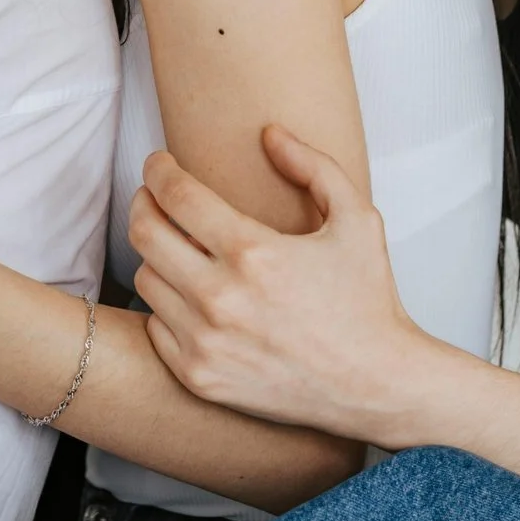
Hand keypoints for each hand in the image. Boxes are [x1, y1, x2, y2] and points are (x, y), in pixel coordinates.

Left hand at [131, 124, 438, 444]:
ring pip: (146, 279)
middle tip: (153, 196)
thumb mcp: (358, 220)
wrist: (377, 386)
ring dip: (155, 256)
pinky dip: (164, 306)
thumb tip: (269, 133)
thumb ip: (313, 166)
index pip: (175, 194)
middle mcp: (220, 298)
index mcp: (253, 252)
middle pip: (144, 233)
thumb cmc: (369, 300)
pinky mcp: (200, 378)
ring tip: (178, 246)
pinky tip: (187, 294)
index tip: (158, 163)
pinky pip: (154, 328)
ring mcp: (205, 343)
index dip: (158, 170)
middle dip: (142, 203)